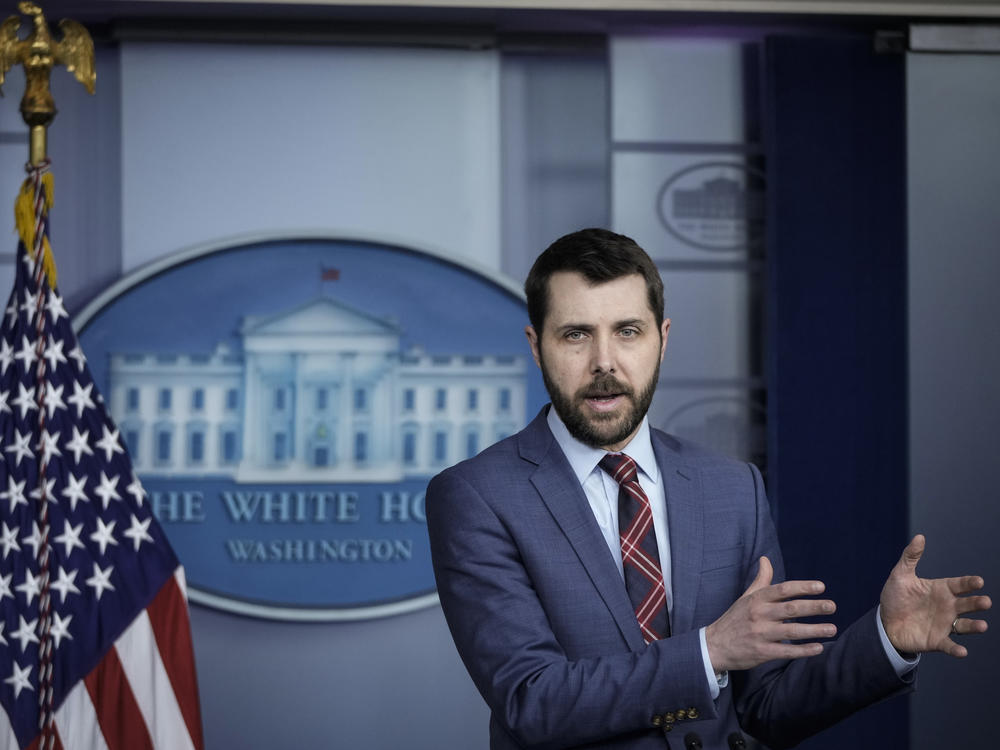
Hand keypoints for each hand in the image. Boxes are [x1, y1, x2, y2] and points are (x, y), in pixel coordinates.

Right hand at [705, 556, 837, 672]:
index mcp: (756, 599)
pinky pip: (786, 651)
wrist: (714, 645)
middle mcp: (759, 614)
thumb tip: (765, 558)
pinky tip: (819, 648)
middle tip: (832, 606)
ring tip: (832, 629)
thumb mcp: (746, 597)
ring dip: (814, 630)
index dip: (803, 587)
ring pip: (791, 631)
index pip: (783, 589)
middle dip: (813, 607)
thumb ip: (761, 580)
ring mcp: (760, 634)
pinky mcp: (761, 652)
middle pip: (790, 609)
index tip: (821, 586)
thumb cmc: (735, 619)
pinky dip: (803, 650)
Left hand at [880, 534, 990, 657]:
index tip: (978, 582)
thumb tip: (920, 537)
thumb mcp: (900, 575)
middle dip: (977, 603)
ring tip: (982, 626)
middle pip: (967, 604)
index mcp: (941, 590)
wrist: (884, 622)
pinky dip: (956, 649)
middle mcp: (947, 607)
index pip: (959, 585)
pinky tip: (962, 651)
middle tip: (985, 602)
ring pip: (964, 626)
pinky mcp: (937, 641)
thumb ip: (910, 557)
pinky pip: (949, 645)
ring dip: (974, 626)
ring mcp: (944, 624)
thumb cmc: (895, 597)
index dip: (969, 583)